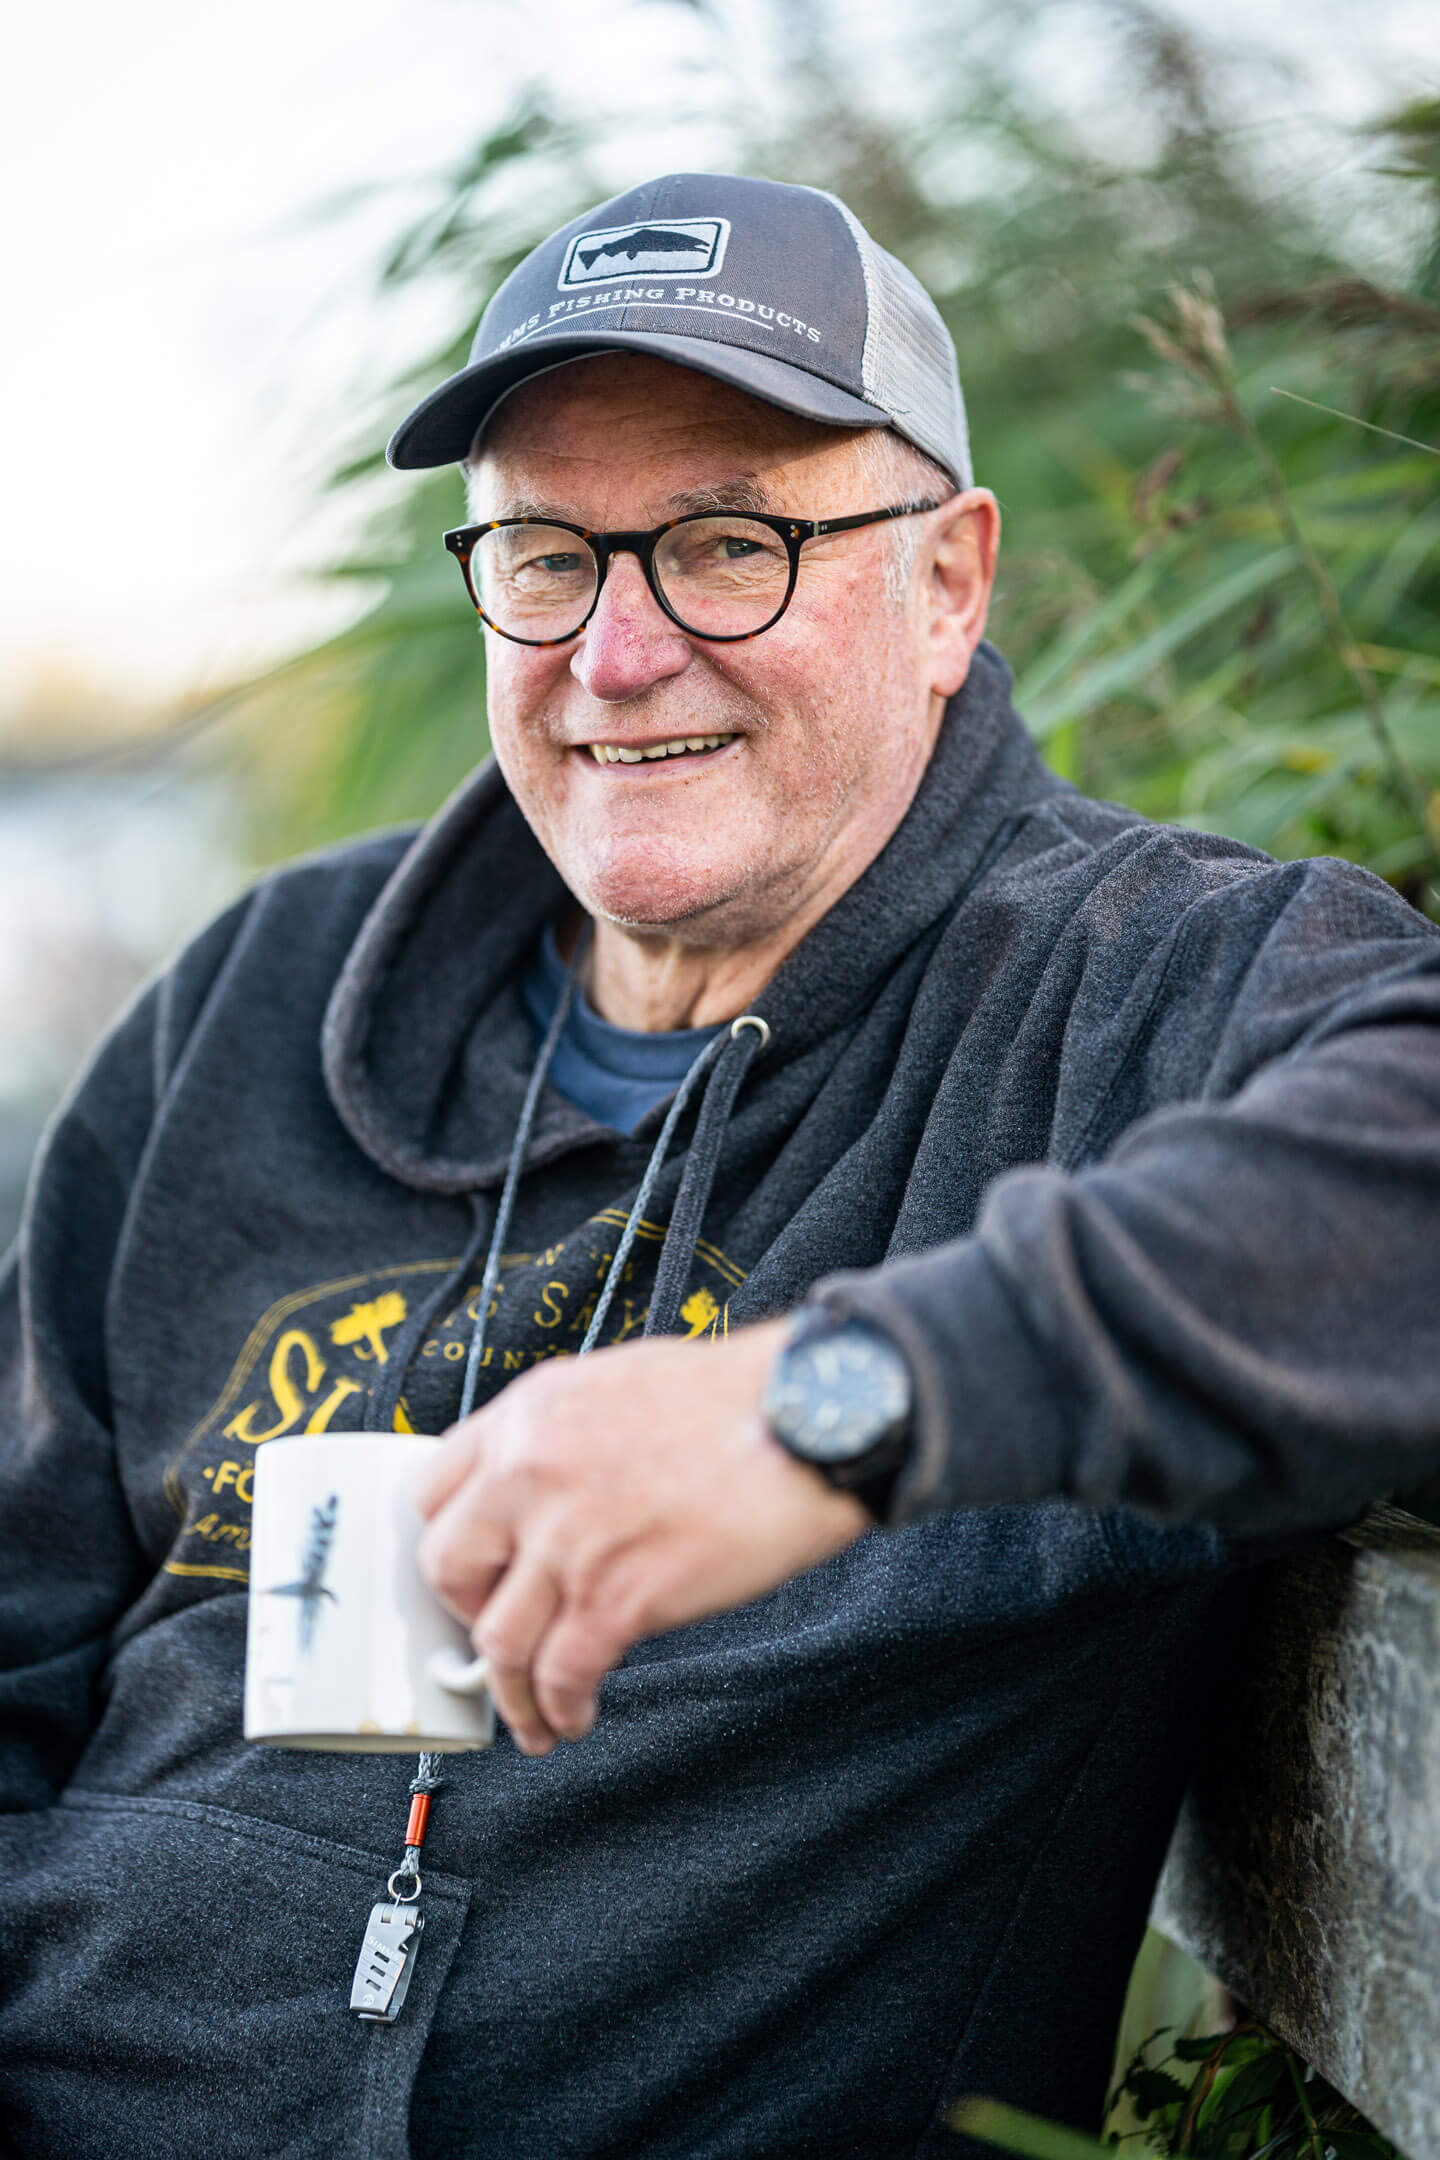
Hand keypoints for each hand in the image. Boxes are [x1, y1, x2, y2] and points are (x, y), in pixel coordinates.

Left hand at [412, 1319, 871, 1753]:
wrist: (806, 1418)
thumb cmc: (737, 1397)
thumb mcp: (618, 1384)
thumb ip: (563, 1436)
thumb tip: (546, 1492)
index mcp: (528, 1414)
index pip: (432, 1491)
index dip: (449, 1542)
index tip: (469, 1571)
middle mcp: (529, 1474)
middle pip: (446, 1569)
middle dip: (466, 1614)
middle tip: (494, 1632)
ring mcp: (568, 1540)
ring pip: (497, 1641)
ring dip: (508, 1690)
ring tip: (531, 1711)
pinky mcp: (617, 1598)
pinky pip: (560, 1675)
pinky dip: (558, 1708)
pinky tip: (573, 1715)